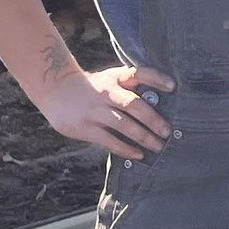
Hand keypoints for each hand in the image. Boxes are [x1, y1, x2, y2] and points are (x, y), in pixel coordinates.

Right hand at [33, 63, 177, 161]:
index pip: (139, 73)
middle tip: (168, 132)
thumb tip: (161, 103)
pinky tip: (138, 154)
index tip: (173, 87)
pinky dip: (125, 148)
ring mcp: (94, 110)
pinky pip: (109, 140)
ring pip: (123, 125)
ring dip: (143, 137)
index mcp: (116, 78)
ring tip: (159, 146)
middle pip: (134, 105)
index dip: (156, 79)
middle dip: (153, 119)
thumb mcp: (111, 79)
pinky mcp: (84, 127)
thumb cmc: (94, 87)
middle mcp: (106, 92)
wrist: (55, 88)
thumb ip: (131, 88)